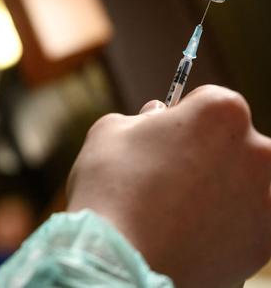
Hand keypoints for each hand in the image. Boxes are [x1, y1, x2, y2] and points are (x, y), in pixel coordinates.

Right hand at [66, 85, 270, 287]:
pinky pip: (242, 224)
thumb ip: (142, 117)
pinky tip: (183, 236)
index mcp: (223, 114)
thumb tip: (157, 118)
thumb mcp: (110, 131)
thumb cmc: (111, 187)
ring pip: (240, 184)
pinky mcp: (264, 245)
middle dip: (205, 153)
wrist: (119, 263)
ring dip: (216, 190)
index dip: (181, 117)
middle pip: (233, 142)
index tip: (162, 135)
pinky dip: (221, 227)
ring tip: (172, 211)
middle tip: (165, 175)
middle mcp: (260, 153)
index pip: (209, 101)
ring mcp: (267, 202)